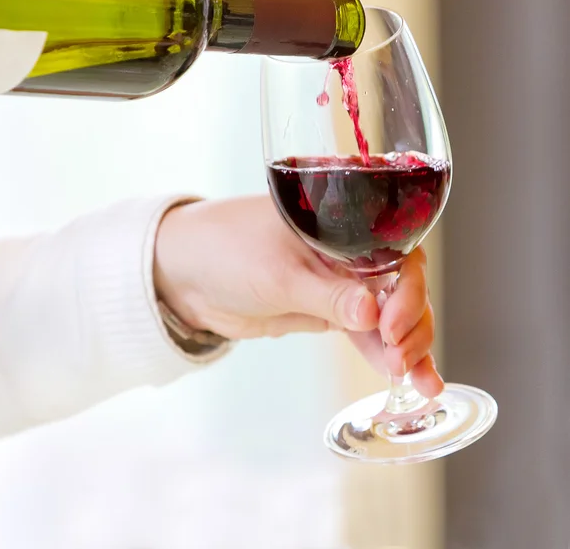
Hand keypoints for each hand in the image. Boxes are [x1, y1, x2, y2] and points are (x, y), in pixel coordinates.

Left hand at [154, 195, 442, 396]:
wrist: (188, 276)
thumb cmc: (227, 251)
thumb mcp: (277, 273)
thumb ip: (325, 294)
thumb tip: (373, 313)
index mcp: (344, 226)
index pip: (398, 253)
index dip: (407, 291)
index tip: (393, 327)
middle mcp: (350, 253)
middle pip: (402, 287)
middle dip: (413, 325)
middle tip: (405, 360)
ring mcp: (340, 285)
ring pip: (389, 315)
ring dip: (409, 347)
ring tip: (422, 383)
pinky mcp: (328, 312)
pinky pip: (366, 334)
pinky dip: (384, 355)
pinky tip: (405, 379)